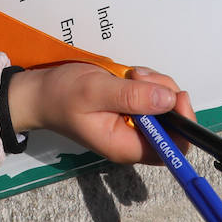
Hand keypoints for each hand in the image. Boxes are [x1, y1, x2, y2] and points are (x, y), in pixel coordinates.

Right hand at [7, 64, 194, 164]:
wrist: (38, 93)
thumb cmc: (61, 94)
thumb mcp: (95, 91)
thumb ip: (132, 96)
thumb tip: (170, 99)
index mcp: (126, 146)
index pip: (174, 148)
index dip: (183, 123)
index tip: (174, 95)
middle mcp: (134, 140)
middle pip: (173, 122)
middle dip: (164, 94)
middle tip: (138, 76)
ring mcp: (133, 125)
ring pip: (164, 104)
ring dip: (154, 84)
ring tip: (129, 74)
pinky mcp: (130, 110)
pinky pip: (151, 96)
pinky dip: (146, 82)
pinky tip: (128, 75)